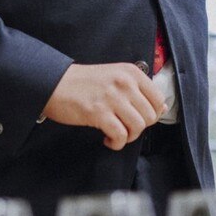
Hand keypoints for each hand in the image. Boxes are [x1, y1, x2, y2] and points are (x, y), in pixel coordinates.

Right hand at [42, 63, 164, 150]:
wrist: (54, 83)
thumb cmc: (84, 83)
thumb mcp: (115, 77)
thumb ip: (138, 90)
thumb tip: (161, 108)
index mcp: (131, 72)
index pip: (158, 98)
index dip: (152, 114)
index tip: (139, 118)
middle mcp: (124, 83)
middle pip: (150, 116)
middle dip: (140, 128)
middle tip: (126, 128)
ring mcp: (112, 97)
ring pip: (138, 127)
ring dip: (129, 137)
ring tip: (117, 135)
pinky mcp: (98, 112)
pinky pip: (120, 135)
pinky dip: (117, 143)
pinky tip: (108, 140)